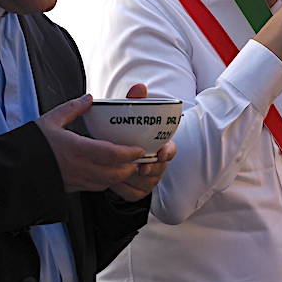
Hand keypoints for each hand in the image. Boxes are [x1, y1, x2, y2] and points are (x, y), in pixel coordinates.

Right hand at [36, 94, 143, 193]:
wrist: (11, 170)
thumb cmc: (30, 144)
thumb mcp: (50, 120)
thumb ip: (72, 108)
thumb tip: (89, 98)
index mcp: (76, 149)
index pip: (111, 154)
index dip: (129, 153)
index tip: (140, 148)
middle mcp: (79, 167)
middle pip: (115, 173)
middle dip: (130, 167)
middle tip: (139, 158)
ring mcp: (76, 180)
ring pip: (107, 183)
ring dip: (121, 176)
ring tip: (129, 165)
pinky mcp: (72, 188)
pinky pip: (96, 188)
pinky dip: (108, 182)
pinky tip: (109, 173)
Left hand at [104, 82, 176, 200]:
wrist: (110, 154)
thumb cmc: (125, 134)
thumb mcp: (129, 117)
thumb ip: (135, 102)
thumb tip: (139, 87)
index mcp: (161, 146)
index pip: (171, 150)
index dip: (168, 152)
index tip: (161, 152)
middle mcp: (158, 164)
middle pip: (159, 169)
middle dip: (151, 168)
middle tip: (141, 166)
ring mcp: (149, 180)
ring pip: (146, 183)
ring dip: (134, 179)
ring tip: (121, 172)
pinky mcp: (137, 192)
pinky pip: (132, 194)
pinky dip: (123, 189)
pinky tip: (114, 181)